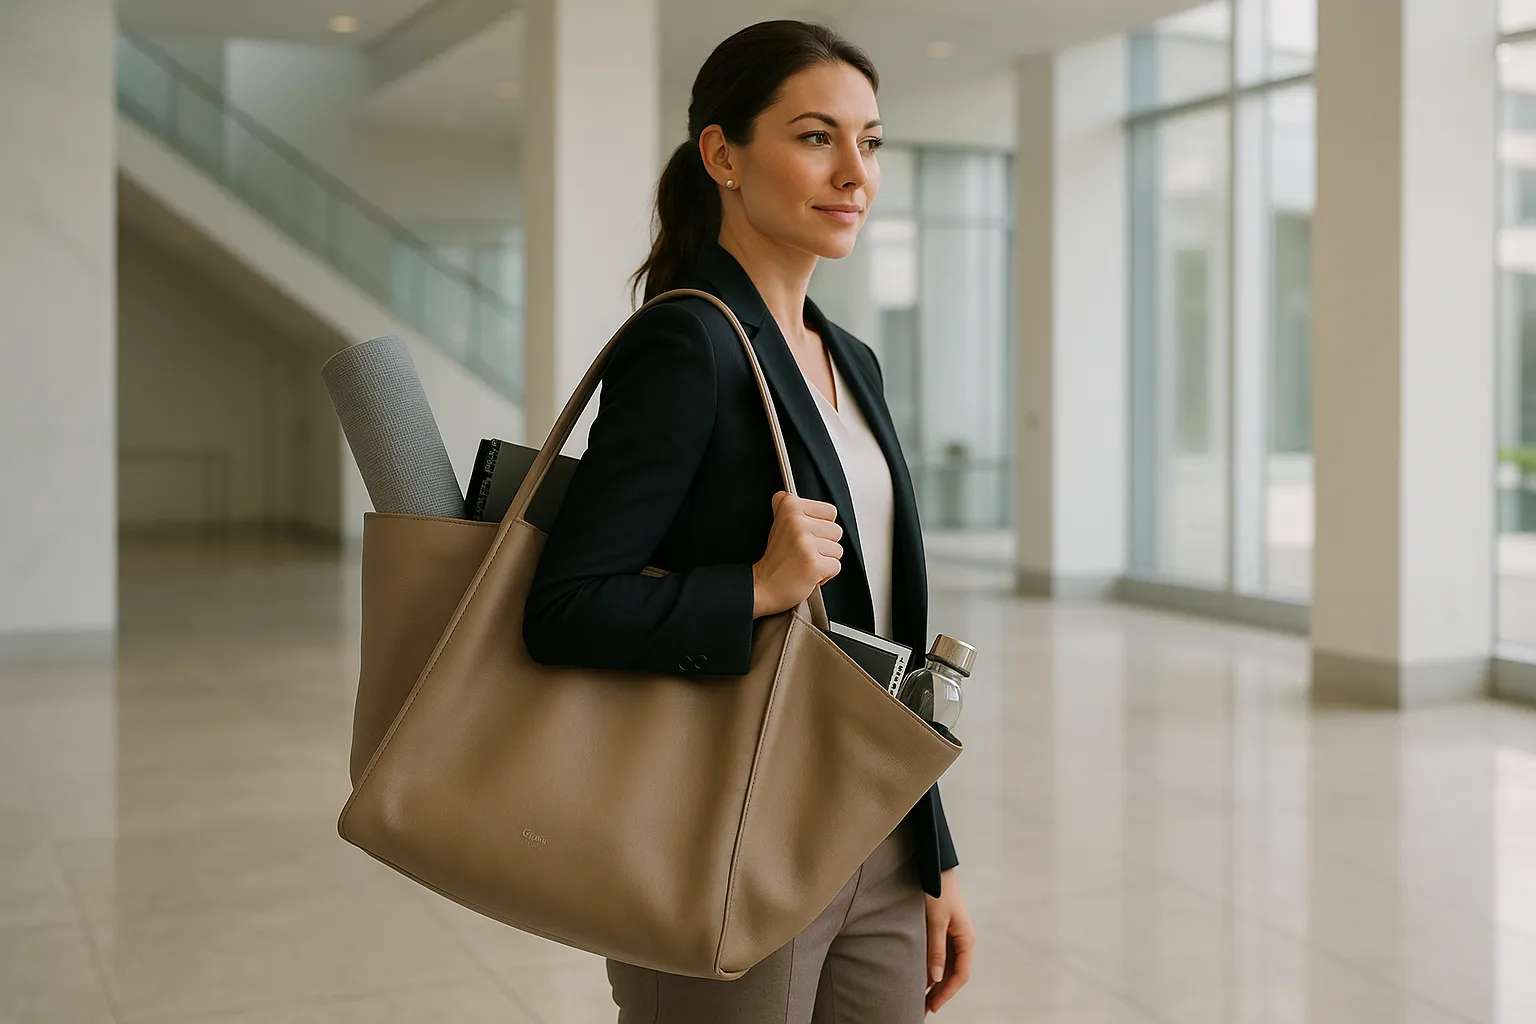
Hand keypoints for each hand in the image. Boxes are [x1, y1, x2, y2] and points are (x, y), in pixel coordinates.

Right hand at [750, 491, 841, 616]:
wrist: (763, 586)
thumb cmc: (775, 559)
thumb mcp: (778, 524)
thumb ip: (790, 508)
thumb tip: (786, 493)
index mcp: (790, 506)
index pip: (830, 511)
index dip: (821, 526)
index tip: (804, 535)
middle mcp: (797, 521)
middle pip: (836, 530)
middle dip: (824, 544)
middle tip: (804, 552)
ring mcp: (805, 542)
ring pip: (837, 549)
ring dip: (825, 560)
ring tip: (805, 562)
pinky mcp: (813, 563)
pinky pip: (836, 566)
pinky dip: (826, 575)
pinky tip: (809, 573)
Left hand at [924, 868, 974, 1013]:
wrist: (934, 866)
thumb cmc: (937, 890)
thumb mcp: (936, 921)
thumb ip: (936, 949)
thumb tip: (936, 978)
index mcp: (967, 938)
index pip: (961, 974)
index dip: (948, 991)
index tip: (934, 1004)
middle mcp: (963, 939)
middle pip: (955, 972)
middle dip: (942, 991)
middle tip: (925, 1007)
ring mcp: (954, 934)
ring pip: (948, 965)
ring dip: (937, 981)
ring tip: (922, 997)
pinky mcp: (944, 929)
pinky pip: (941, 954)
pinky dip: (933, 967)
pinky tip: (923, 976)